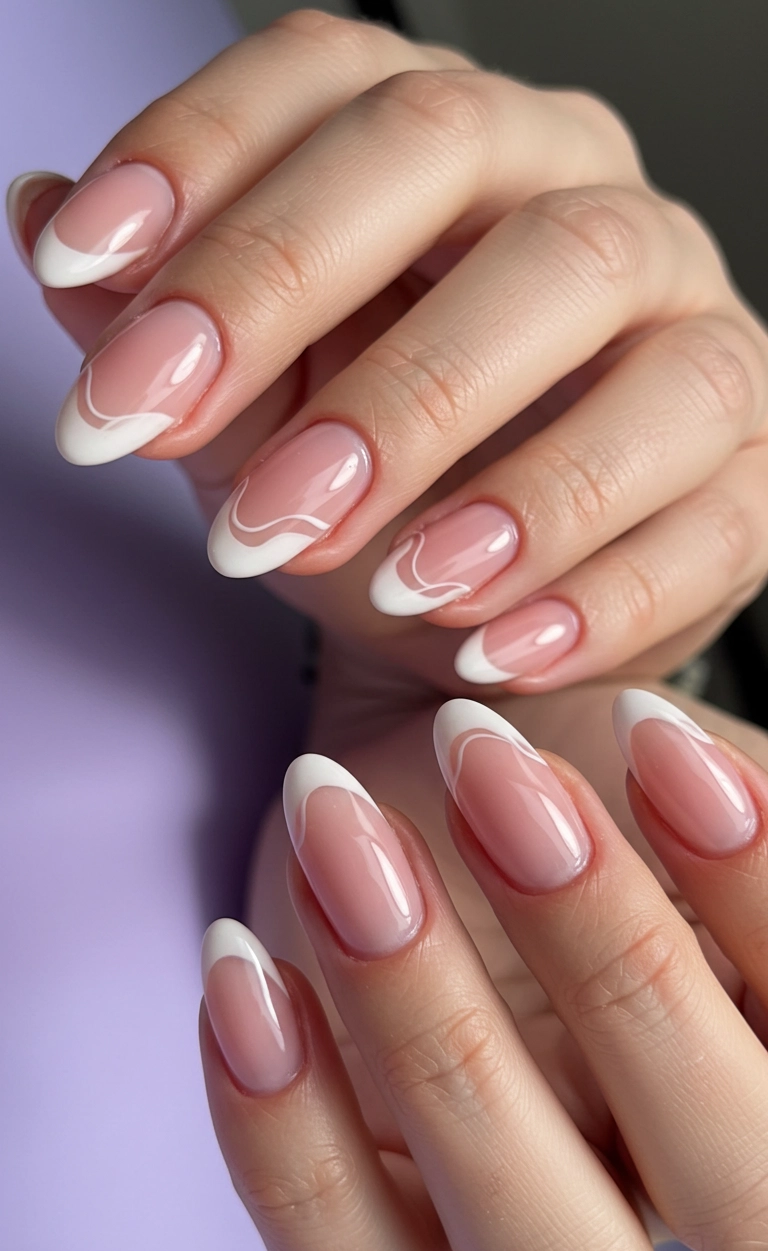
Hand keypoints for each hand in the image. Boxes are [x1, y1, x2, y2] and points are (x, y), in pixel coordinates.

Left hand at [9, 9, 767, 693]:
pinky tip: (491, 650)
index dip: (200, 152)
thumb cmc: (373, 495)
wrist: (488, 619)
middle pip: (464, 170)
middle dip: (307, 301)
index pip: (332, 81)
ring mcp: (696, 335)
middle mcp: (589, 204)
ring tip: (379, 577)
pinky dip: (596, 593)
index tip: (83, 261)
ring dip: (489, 473)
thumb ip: (164, 327)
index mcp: (458, 150)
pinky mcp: (755, 476)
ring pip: (623, 346)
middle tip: (193, 440)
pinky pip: (705, 515)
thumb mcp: (251, 412)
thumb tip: (41, 213)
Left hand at [199, 680, 767, 1250]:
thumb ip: (729, 789)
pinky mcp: (392, 1225)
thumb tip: (719, 785)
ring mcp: (535, 1209)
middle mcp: (679, 1159)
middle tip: (491, 774)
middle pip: (728, 1183)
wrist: (439, 743)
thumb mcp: (668, 750)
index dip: (754, 890)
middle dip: (614, 965)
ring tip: (348, 848)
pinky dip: (291, 1140)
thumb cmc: (577, 743)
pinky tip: (248, 963)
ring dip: (440, 1042)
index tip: (648, 731)